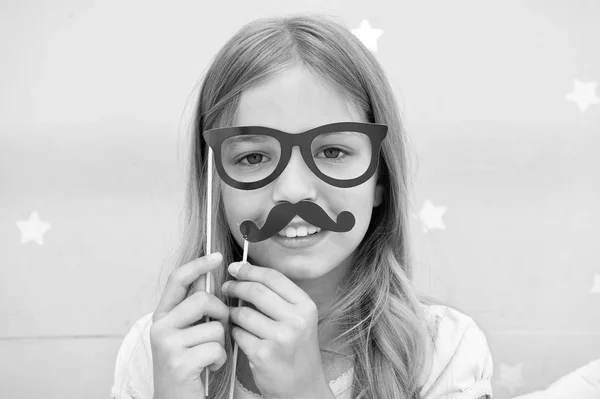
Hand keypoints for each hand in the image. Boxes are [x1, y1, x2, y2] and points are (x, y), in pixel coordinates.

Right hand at [150, 253, 228, 398]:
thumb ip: (195, 308)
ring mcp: (167, 345)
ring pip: (214, 326)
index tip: (217, 256)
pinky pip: (215, 348)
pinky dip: (220, 359)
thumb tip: (210, 276)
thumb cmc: (187, 365)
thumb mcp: (187, 332)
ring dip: (221, 342)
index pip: (178, 280)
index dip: (198, 265)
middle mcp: (160, 327)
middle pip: (203, 299)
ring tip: (211, 355)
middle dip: (221, 313)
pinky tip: (209, 368)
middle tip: (221, 329)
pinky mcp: (179, 363)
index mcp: (162, 315)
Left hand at [222, 261, 331, 398]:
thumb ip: (279, 298)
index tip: (235, 268)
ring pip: (243, 313)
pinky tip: (239, 335)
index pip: (273, 277)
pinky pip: (238, 333)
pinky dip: (234, 332)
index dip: (250, 269)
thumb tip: (245, 273)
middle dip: (236, 286)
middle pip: (256, 290)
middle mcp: (296, 320)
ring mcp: (280, 338)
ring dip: (232, 312)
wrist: (302, 389)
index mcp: (306, 306)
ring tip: (232, 315)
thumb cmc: (296, 351)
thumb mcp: (299, 320)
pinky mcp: (263, 354)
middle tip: (226, 287)